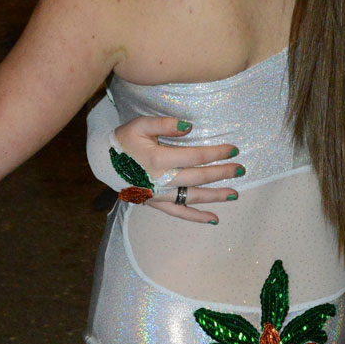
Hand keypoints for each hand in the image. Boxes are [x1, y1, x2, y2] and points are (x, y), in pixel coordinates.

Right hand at [112, 115, 242, 224]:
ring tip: (235, 195)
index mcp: (158, 158)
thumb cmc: (124, 140)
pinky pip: (179, 213)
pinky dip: (197, 217)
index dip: (216, 153)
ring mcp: (159, 194)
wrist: (103, 161)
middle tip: (241, 170)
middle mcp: (160, 180)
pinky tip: (214, 219)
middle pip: (198, 177)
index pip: (195, 156)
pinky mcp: (156, 203)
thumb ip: (164, 124)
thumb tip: (189, 127)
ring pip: (192, 198)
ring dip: (215, 196)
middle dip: (222, 173)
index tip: (233, 150)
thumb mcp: (140, 125)